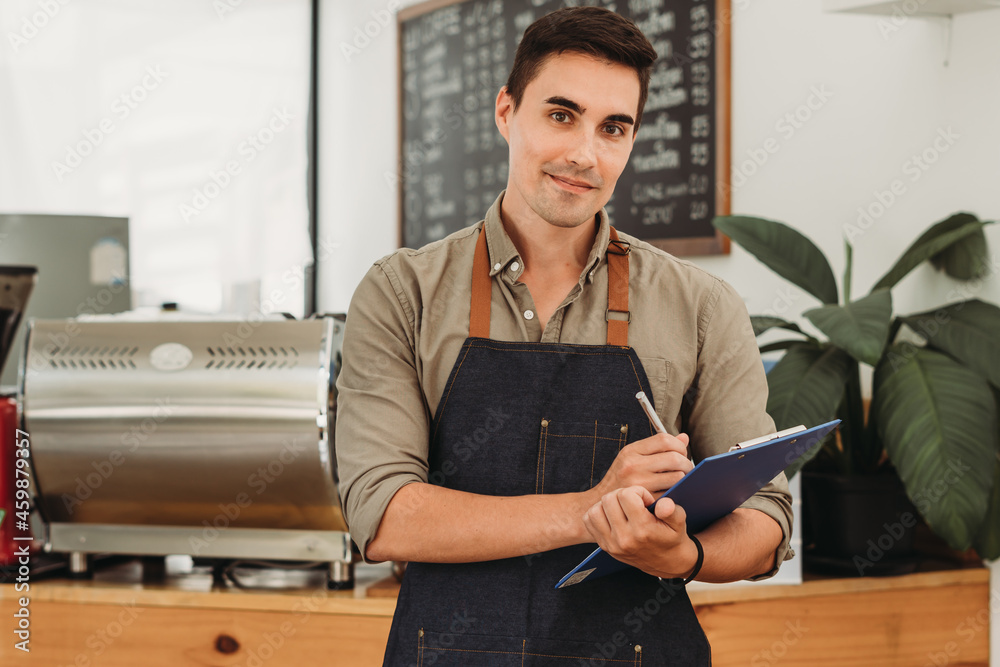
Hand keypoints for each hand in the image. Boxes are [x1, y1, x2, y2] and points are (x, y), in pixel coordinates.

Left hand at [582, 485, 699, 579]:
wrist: (667, 562)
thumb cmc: (672, 536)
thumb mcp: (679, 522)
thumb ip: (672, 510)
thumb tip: (663, 504)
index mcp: (642, 530)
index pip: (626, 495)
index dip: (638, 492)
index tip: (646, 501)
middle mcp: (624, 538)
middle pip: (609, 499)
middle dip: (623, 495)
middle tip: (635, 503)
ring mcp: (611, 544)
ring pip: (596, 509)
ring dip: (608, 504)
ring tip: (622, 508)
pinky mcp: (604, 546)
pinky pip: (589, 521)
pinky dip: (598, 513)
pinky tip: (612, 515)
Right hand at [592, 432, 691, 498]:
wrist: (601, 502)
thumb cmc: (621, 478)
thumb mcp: (633, 457)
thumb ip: (658, 447)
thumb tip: (684, 437)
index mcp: (631, 451)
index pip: (664, 440)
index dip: (679, 445)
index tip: (681, 452)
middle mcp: (633, 466)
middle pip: (674, 458)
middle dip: (687, 463)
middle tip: (687, 469)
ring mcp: (639, 484)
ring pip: (677, 477)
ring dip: (685, 479)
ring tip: (682, 480)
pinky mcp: (645, 501)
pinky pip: (672, 493)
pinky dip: (677, 492)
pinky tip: (674, 491)